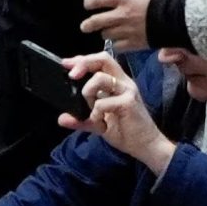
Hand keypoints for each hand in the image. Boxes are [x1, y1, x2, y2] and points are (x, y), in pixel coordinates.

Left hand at [63, 51, 173, 173]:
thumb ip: (81, 119)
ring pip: (100, 78)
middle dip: (84, 63)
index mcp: (117, 83)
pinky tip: (100, 121)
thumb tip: (61, 118)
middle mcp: (123, 82)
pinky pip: (103, 102)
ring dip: (88, 92)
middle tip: (72, 75)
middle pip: (103, 59)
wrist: (145, 146)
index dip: (82, 60)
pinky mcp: (129, 102)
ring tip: (90, 107)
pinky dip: (96, 112)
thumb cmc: (125, 131)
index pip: (100, 61)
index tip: (66, 64)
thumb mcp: (98, 123)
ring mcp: (127, 91)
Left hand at [78, 0, 153, 52]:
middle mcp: (120, 15)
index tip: (88, 5)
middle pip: (95, 21)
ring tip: (108, 33)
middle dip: (87, 25)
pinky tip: (120, 43)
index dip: (89, 3)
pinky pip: (117, 46)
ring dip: (105, 33)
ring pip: (105, 34)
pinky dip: (117, 45)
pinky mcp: (133, 44)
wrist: (176, 17)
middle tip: (85, 26)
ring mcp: (125, 30)